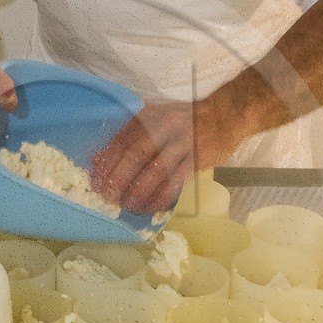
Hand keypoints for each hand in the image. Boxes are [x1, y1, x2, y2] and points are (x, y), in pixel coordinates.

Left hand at [92, 100, 218, 214]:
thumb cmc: (187, 121)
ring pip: (154, 170)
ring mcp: (182, 142)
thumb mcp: (158, 119)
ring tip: (127, 205)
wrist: (226, 115)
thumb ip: (133, 136)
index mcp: (149, 116)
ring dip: (138, 191)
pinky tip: (151, 206)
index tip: (97, 180)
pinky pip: (174, 180)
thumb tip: (100, 159)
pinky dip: (160, 196)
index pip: (122, 139)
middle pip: (134, 155)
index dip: (107, 161)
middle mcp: (163, 126)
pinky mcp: (197, 157)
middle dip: (118, 179)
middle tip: (108, 196)